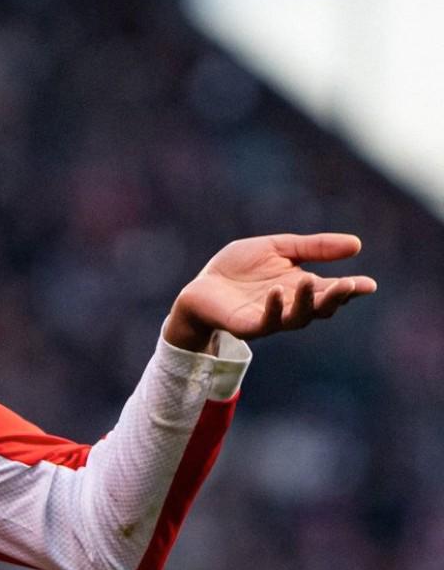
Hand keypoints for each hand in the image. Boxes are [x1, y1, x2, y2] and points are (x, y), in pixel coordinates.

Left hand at [163, 233, 377, 351]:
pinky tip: (277, 292)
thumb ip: (314, 247)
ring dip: (307, 301)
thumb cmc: (238, 268)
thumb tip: (357, 244)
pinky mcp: (247, 325)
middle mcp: (290, 306)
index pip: (332, 291)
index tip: (368, 284)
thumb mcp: (279, 248)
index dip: (351, 289)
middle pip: (321, 308)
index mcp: (301, 288)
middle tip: (350, 285)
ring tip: (311, 281)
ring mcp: (270, 318)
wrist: (200, 286)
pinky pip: (265, 321)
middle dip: (336, 298)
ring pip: (297, 317)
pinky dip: (274, 308)